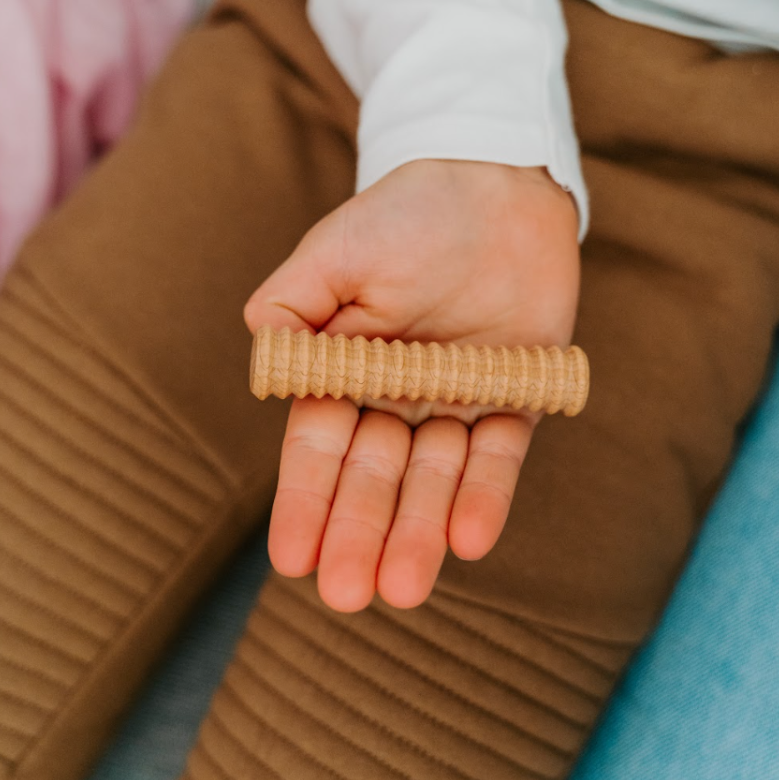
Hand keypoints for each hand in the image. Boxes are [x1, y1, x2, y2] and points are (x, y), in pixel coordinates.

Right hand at [245, 159, 579, 612]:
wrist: (495, 184)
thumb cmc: (407, 214)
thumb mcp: (334, 250)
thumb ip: (291, 305)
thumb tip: (263, 355)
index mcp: (346, 372)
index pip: (320, 449)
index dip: (306, 503)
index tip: (293, 561)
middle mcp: (398, 398)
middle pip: (375, 477)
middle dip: (359, 534)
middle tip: (346, 595)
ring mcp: (456, 402)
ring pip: (434, 479)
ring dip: (417, 532)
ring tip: (401, 590)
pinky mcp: (515, 396)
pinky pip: (500, 453)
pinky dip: (485, 493)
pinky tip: (468, 539)